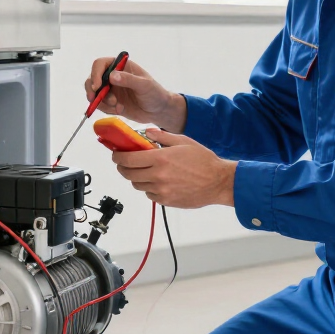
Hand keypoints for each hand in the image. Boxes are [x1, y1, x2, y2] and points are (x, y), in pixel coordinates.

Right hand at [86, 57, 186, 131]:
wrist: (158, 111)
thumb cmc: (155, 93)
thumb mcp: (144, 85)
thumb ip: (129, 80)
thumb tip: (112, 76)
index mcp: (121, 66)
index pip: (100, 64)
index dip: (95, 74)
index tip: (97, 87)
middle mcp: (113, 76)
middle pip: (92, 79)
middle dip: (94, 91)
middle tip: (98, 100)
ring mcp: (111, 90)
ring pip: (94, 94)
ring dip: (102, 102)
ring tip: (117, 106)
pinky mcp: (110, 102)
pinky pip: (100, 105)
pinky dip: (107, 109)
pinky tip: (120, 110)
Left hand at [111, 130, 235, 208]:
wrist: (218, 182)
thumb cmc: (203, 160)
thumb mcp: (184, 141)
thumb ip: (162, 136)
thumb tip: (146, 132)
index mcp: (160, 159)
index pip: (128, 159)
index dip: (117, 156)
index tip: (116, 154)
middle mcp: (158, 176)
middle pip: (128, 174)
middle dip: (123, 167)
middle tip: (125, 162)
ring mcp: (161, 191)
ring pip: (137, 185)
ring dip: (136, 177)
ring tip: (144, 170)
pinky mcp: (166, 201)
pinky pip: (149, 195)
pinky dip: (149, 188)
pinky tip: (158, 181)